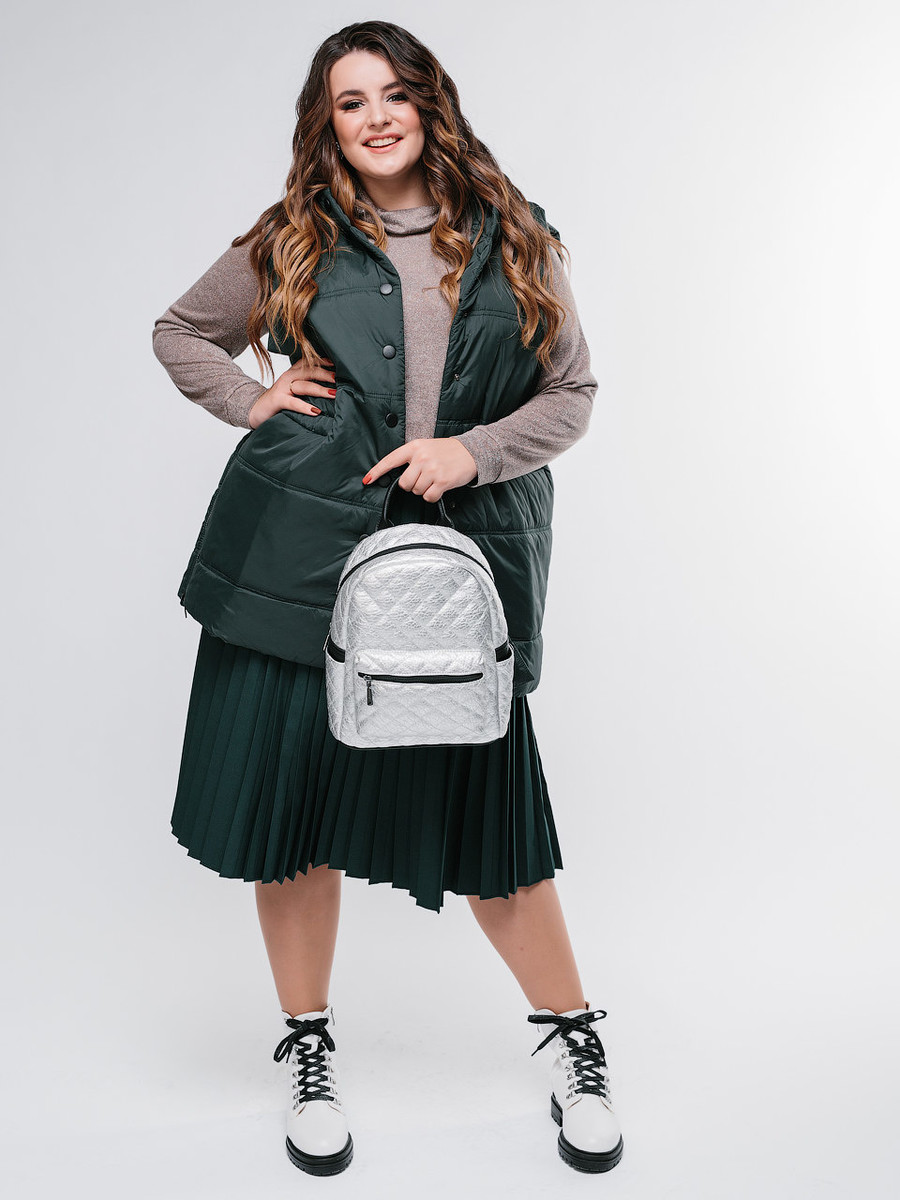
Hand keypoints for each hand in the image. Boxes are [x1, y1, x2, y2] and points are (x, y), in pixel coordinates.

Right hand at [248, 356, 335, 428]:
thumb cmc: (278, 402)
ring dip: (320, 389)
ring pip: (304, 385)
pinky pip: (293, 402)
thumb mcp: (293, 391)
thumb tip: (331, 390)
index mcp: (293, 373)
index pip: (310, 362)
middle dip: (326, 374)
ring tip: (333, 394)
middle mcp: (288, 377)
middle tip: (340, 379)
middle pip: (310, 371)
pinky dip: (305, 407)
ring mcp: (282, 388)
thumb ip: (307, 388)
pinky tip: (315, 411)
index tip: (338, 364)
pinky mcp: (278, 400)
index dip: (324, 361)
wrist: (254, 410)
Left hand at [362, 438, 477, 501]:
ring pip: (416, 491)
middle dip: (412, 485)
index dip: (377, 471)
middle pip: (404, 483)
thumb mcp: (426, 447)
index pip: (391, 460)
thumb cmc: (447, 451)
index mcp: (414, 447)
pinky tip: (440, 487)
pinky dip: (433, 496)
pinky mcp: (442, 481)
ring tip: (434, 479)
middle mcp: (421, 457)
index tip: (367, 480)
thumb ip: (412, 457)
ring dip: (424, 490)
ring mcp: (432, 469)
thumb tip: (399, 476)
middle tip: (424, 478)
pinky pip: (428, 497)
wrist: (471, 452)